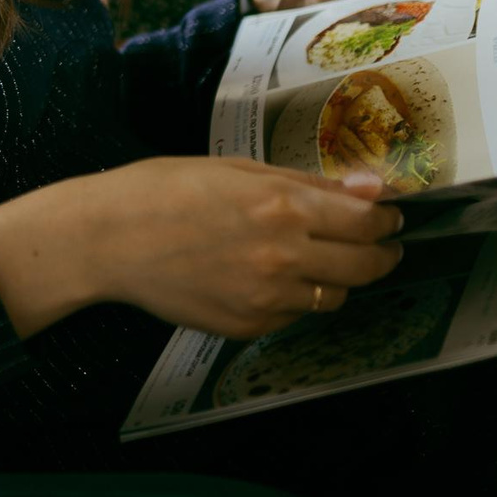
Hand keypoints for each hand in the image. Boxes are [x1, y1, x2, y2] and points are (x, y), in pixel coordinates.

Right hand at [0, 157, 403, 341]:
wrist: (107, 239)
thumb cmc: (163, 189)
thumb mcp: (235, 169)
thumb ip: (306, 183)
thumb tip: (371, 188)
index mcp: (282, 206)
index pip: (367, 220)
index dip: (386, 218)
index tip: (388, 215)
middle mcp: (284, 256)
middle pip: (365, 266)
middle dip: (379, 253)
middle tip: (376, 244)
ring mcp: (267, 298)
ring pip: (334, 297)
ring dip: (336, 278)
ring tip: (313, 259)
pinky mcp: (248, 327)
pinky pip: (293, 315)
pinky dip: (293, 298)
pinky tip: (266, 277)